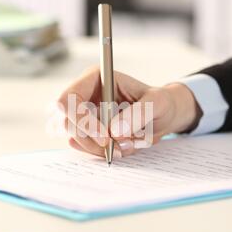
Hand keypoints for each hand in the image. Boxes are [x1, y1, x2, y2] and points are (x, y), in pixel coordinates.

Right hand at [57, 67, 201, 157]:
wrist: (163, 115)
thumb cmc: (160, 102)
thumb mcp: (157, 103)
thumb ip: (138, 114)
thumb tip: (114, 132)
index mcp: (95, 78)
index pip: (69, 98)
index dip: (82, 120)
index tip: (106, 137)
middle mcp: (85, 94)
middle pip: (68, 122)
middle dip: (92, 140)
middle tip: (117, 149)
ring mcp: (84, 114)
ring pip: (75, 138)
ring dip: (99, 149)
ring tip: (126, 148)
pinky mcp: (88, 131)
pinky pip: (85, 146)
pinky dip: (101, 153)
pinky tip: (120, 148)